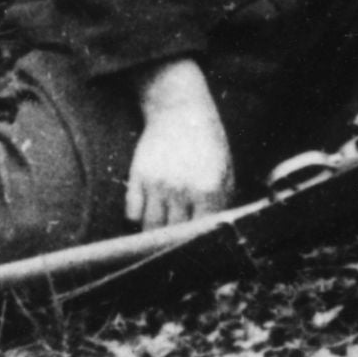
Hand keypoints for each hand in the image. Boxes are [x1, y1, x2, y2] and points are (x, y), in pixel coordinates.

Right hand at [126, 58, 236, 229]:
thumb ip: (222, 202)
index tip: (194, 247)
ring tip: (161, 232)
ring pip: (150, 228)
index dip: (196, 243)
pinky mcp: (137, 176)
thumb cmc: (207, 142)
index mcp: (208, 188)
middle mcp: (181, 189)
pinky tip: (148, 212)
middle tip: (175, 244)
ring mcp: (156, 183)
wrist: (179, 109)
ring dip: (155, 234)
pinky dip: (138, 218)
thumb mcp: (225, 169)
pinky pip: (132, 213)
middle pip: (173, 234)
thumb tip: (214, 231)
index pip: (200, 232)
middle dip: (174, 242)